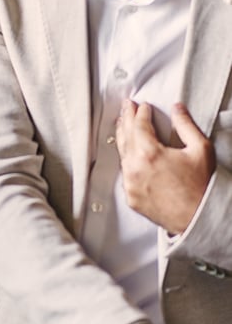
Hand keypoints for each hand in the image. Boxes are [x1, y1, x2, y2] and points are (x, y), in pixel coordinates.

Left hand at [115, 100, 214, 233]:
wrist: (199, 218)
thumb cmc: (202, 187)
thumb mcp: (200, 150)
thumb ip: (186, 125)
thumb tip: (177, 109)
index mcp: (150, 154)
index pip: (139, 126)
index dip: (141, 113)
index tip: (143, 106)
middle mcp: (134, 168)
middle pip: (126, 137)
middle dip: (127, 119)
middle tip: (127, 107)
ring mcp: (130, 184)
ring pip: (122, 155)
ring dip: (124, 138)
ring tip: (124, 126)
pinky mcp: (130, 197)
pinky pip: (126, 174)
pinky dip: (127, 161)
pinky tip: (129, 154)